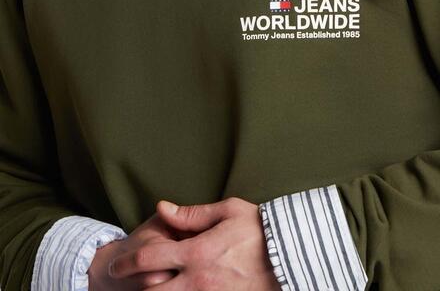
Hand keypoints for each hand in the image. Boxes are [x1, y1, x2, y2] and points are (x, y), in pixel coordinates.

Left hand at [108, 196, 280, 289]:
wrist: (292, 257)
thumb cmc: (259, 229)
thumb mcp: (227, 211)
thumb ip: (191, 213)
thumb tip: (163, 208)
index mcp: (196, 253)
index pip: (150, 260)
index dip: (127, 263)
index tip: (116, 264)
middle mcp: (198, 280)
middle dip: (137, 287)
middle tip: (127, 280)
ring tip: (152, 284)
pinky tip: (180, 288)